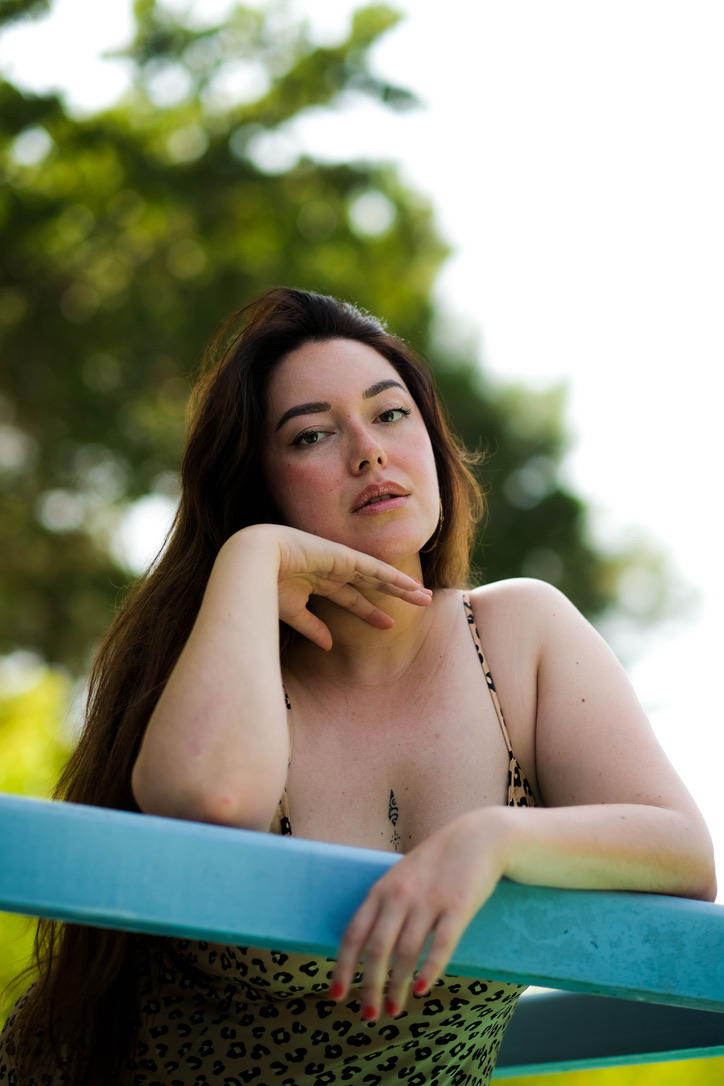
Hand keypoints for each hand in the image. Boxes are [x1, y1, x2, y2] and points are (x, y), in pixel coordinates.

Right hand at [266, 525, 431, 649]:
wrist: (253, 561)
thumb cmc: (264, 585)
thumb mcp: (293, 612)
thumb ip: (313, 628)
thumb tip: (329, 646)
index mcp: (319, 582)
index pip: (352, 599)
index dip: (370, 611)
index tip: (388, 623)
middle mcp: (333, 571)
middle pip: (372, 585)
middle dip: (395, 594)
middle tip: (420, 603)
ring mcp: (339, 561)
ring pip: (379, 576)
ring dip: (402, 586)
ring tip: (425, 596)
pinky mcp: (343, 556)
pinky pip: (375, 569)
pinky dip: (393, 577)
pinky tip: (410, 585)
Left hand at [329, 807, 508, 1020]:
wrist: (477, 837)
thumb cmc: (436, 863)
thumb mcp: (401, 877)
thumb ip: (383, 906)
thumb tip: (364, 949)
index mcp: (381, 890)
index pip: (354, 934)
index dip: (343, 967)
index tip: (336, 995)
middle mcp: (400, 895)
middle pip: (377, 949)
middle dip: (370, 987)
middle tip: (369, 1016)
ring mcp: (428, 900)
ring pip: (406, 952)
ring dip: (397, 986)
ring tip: (395, 1008)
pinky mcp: (458, 906)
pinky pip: (441, 945)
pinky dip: (429, 971)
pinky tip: (421, 989)